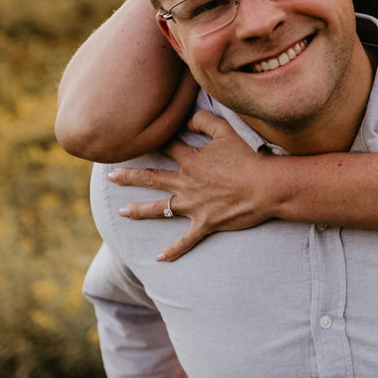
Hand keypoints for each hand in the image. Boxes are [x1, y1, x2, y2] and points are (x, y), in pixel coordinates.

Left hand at [110, 110, 273, 260]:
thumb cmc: (249, 157)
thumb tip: (188, 119)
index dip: (156, 141)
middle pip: (152, 178)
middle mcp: (187, 183)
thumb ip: (205, 121)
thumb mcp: (227, 132)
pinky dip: (173, 250)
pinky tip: (160, 258)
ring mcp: (194, 206)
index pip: (167, 148)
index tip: (142, 138)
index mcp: (192, 161)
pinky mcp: (205, 223)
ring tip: (122, 212)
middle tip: (111, 176)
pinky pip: (186, 240)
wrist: (265, 187)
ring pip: (160, 208)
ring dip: (139, 210)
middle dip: (130, 176)